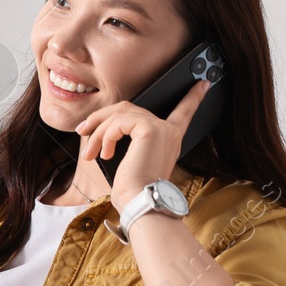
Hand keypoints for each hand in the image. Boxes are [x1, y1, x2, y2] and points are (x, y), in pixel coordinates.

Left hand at [73, 79, 208, 207]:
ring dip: (98, 132)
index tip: (202, 84)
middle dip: (102, 117)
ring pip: (120, 114)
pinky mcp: (149, 129)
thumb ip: (128, 139)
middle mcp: (169, 131)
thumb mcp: (132, 160)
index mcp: (169, 139)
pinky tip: (104, 153)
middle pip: (130, 108)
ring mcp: (161, 128)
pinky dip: (105, 136)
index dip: (193, 96)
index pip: (184, 112)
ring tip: (90, 152)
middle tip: (83, 130)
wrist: (139, 201)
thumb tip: (102, 128)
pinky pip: (119, 122)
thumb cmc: (134, 190)